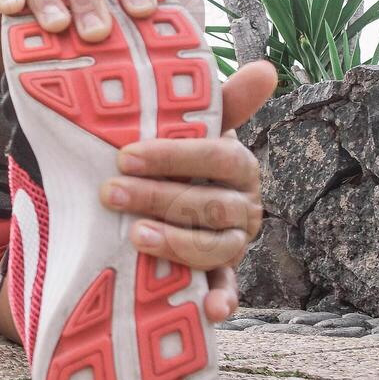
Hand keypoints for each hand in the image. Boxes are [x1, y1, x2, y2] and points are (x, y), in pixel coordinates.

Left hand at [98, 60, 277, 322]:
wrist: (168, 197)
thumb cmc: (177, 157)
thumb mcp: (192, 128)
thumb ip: (223, 101)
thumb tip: (267, 69)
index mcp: (238, 165)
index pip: (219, 157)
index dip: (174, 156)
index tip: (126, 156)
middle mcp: (243, 205)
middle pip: (210, 204)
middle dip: (159, 198)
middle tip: (110, 193)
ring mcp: (234, 242)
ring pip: (216, 246)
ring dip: (179, 244)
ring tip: (137, 237)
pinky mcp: (221, 274)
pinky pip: (228, 289)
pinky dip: (223, 300)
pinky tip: (212, 311)